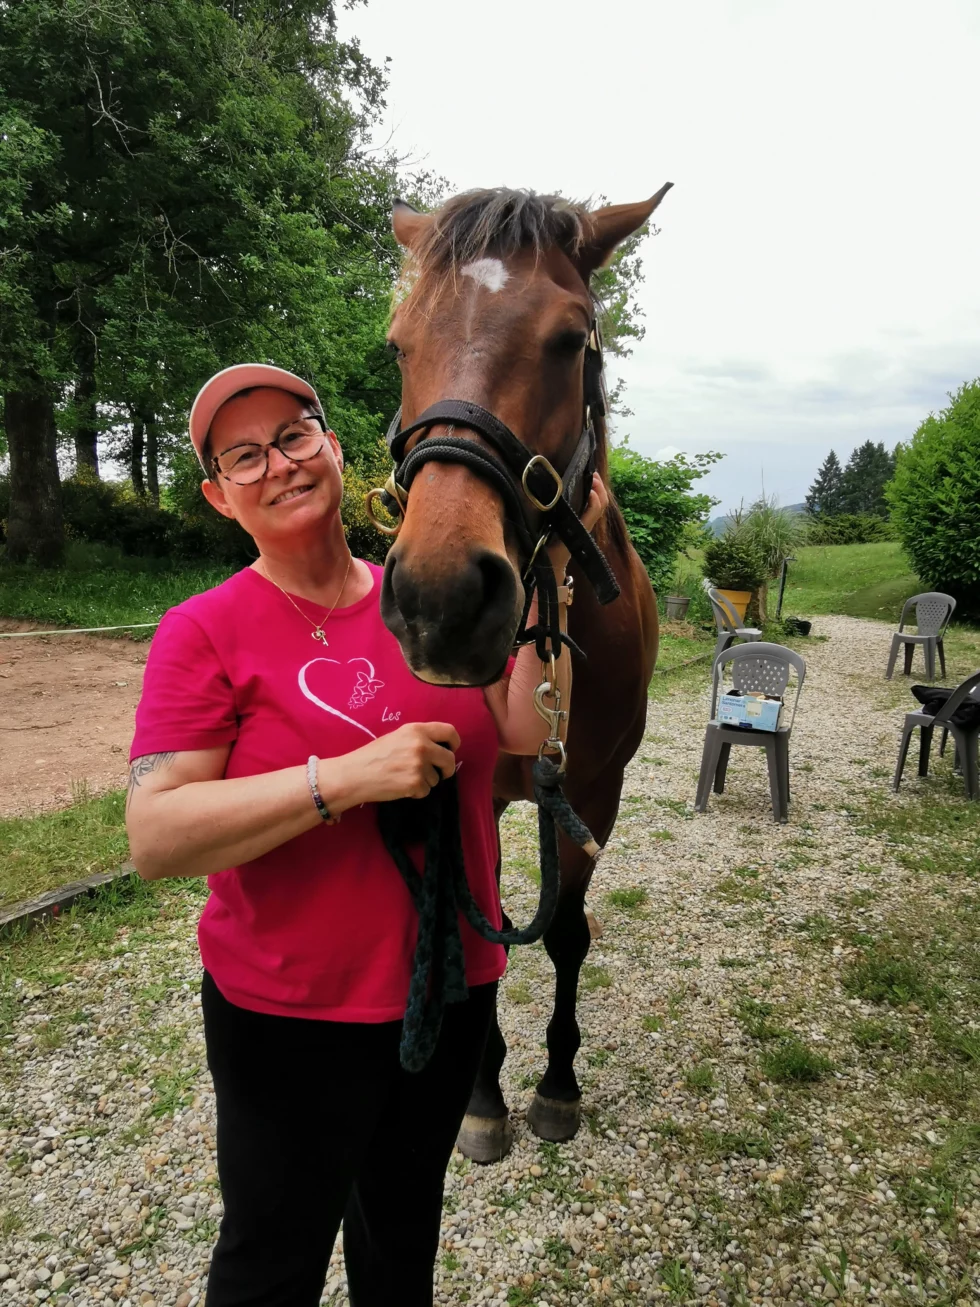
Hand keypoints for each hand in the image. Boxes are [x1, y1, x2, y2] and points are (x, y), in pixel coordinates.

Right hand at [320, 722, 459, 809]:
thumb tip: (440, 748)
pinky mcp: (415, 783)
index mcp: (417, 730)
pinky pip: (426, 791)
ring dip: (426, 781)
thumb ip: (419, 738)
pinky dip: (416, 792)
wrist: (355, 774)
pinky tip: (401, 786)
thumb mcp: (397, 736)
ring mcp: (419, 765)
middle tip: (440, 773)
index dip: (454, 743)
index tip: (451, 750)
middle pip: (449, 759)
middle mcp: (421, 745)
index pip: (449, 732)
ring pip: (437, 778)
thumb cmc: (373, 755)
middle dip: (447, 769)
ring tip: (405, 777)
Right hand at [546, 473, 608, 571]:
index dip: (594, 495)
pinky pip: (593, 508)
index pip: (595, 509)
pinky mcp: (582, 525)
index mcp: (580, 529)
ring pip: (599, 506)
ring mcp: (585, 526)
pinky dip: (593, 495)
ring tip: (589, 476)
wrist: (552, 569)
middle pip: (602, 505)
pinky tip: (584, 487)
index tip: (586, 484)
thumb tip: (534, 504)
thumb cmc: (546, 555)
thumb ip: (540, 525)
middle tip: (590, 473)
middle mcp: (586, 526)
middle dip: (600, 487)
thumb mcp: (542, 541)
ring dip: (598, 490)